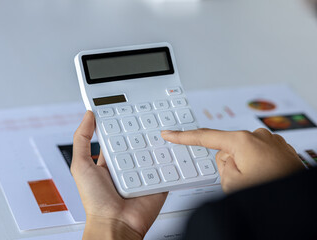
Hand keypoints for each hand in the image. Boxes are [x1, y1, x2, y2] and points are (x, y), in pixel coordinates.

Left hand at [71, 111, 167, 239]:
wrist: (116, 225)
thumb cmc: (96, 201)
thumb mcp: (80, 166)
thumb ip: (81, 140)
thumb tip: (88, 116)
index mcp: (109, 161)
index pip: (117, 136)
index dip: (121, 123)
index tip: (126, 108)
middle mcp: (127, 165)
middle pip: (137, 141)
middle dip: (142, 130)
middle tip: (149, 115)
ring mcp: (143, 173)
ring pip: (152, 151)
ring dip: (157, 142)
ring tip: (163, 127)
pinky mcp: (157, 181)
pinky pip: (166, 166)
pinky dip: (169, 157)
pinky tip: (172, 145)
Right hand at [162, 128, 304, 193]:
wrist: (302, 204)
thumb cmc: (272, 190)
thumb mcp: (233, 184)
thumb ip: (221, 166)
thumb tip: (227, 157)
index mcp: (242, 141)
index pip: (204, 137)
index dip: (183, 137)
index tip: (169, 133)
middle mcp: (257, 136)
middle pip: (227, 149)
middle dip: (229, 165)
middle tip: (243, 182)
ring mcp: (271, 141)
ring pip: (244, 154)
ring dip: (245, 167)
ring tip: (260, 181)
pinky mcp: (280, 148)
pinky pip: (258, 155)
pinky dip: (258, 166)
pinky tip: (267, 177)